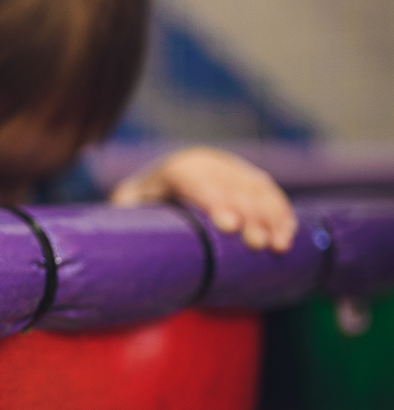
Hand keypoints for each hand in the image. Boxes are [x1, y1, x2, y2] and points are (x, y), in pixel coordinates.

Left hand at [110, 147, 296, 252]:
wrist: (159, 193)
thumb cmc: (141, 210)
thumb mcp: (127, 209)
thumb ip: (126, 214)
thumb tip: (121, 227)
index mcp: (175, 168)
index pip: (194, 179)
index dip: (213, 200)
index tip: (228, 226)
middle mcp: (206, 163)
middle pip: (231, 185)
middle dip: (248, 214)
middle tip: (255, 244)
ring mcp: (231, 169)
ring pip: (256, 189)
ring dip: (271, 217)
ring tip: (278, 246)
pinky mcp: (249, 180)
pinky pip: (270, 194)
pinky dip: (282, 214)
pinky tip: (288, 235)